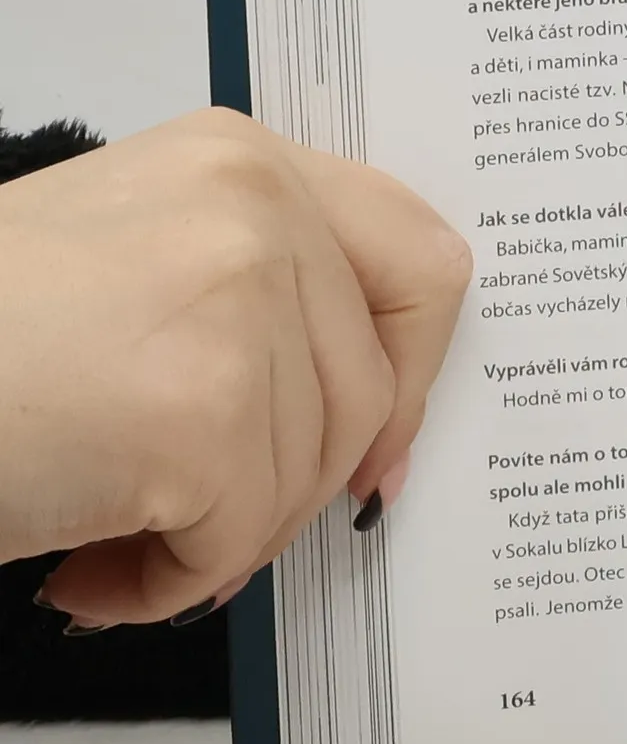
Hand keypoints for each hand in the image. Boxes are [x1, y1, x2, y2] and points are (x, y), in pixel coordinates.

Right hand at [0, 108, 471, 627]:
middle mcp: (257, 208)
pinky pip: (238, 539)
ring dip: (220, 538)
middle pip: (372, 391)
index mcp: (245, 160)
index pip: (420, 259)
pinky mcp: (203, 414)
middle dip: (298, 485)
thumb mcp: (134, 258)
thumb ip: (258, 296)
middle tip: (211, 523)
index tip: (381, 441)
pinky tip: (88, 566)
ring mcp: (238, 304)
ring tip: (113, 536)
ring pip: (310, 473)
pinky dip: (167, 583)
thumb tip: (372, 424)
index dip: (415, 366)